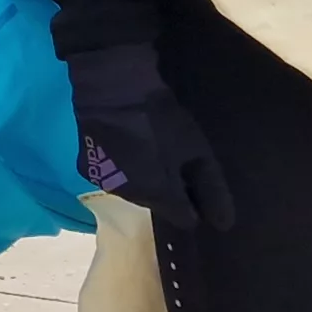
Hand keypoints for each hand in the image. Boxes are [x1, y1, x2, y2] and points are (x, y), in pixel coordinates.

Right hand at [66, 44, 234, 231]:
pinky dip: (121, 166)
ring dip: (144, 177)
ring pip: (136, 190)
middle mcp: (133, 198)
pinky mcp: (88, 168)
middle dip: (169, 189)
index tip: (196, 182)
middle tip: (172, 158)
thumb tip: (224, 223)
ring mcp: (107, 184)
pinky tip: (124, 142)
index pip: (185, 219)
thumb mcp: (195, 149)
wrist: (112, 89)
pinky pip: (114, 176)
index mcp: (161, 196)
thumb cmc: (159, 118)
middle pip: (160, 204)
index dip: (195, 204)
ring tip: (147, 147)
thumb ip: (211, 188)